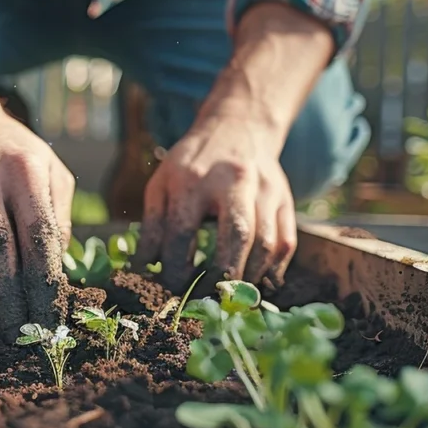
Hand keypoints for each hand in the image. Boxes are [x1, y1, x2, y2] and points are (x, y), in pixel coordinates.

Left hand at [134, 108, 296, 293]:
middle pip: (237, 235)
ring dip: (249, 277)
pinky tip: (255, 282)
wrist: (238, 128)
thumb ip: (153, 227)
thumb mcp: (162, 184)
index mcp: (192, 178)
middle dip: (222, 276)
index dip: (174, 270)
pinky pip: (285, 243)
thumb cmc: (192, 164)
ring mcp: (265, 190)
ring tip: (230, 295)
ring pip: (267, 243)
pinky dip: (272, 269)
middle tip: (207, 300)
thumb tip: (142, 271)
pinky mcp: (286, 200)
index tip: (169, 291)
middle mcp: (233, 181)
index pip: (182, 233)